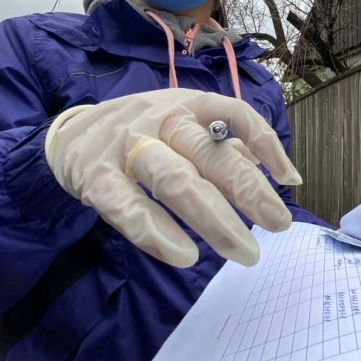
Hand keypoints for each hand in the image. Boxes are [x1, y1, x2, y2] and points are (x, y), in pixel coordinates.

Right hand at [44, 89, 299, 266]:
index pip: (234, 112)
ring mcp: (126, 147)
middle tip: (280, 225)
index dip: (265, 142)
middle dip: (249, 191)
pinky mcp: (95, 178)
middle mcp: (160, 120)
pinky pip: (129, 208)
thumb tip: (275, 172)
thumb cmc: (144, 133)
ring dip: (214, 219)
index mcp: (188, 105)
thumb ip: (224, 145)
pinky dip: (158, 233)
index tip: (289, 180)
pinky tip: (184, 256)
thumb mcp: (184, 124)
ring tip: (244, 251)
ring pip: (175, 181)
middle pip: (209, 154)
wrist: (70, 135)